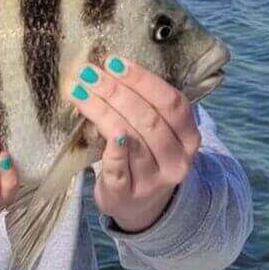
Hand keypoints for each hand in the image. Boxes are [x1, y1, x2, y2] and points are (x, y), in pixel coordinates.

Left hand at [66, 55, 199, 232]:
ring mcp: (153, 180)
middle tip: (90, 73)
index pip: (172, 103)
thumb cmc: (146, 157)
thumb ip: (146, 105)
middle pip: (149, 119)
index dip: (143, 80)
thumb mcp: (159, 133)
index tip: (114, 62)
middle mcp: (176, 160)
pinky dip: (108, 146)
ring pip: (130, 139)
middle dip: (116, 92)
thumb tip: (110, 67)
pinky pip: (117, 168)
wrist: (142, 207)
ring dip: (102, 111)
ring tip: (79, 91)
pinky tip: (92, 125)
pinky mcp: (127, 195)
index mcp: (189, 138)